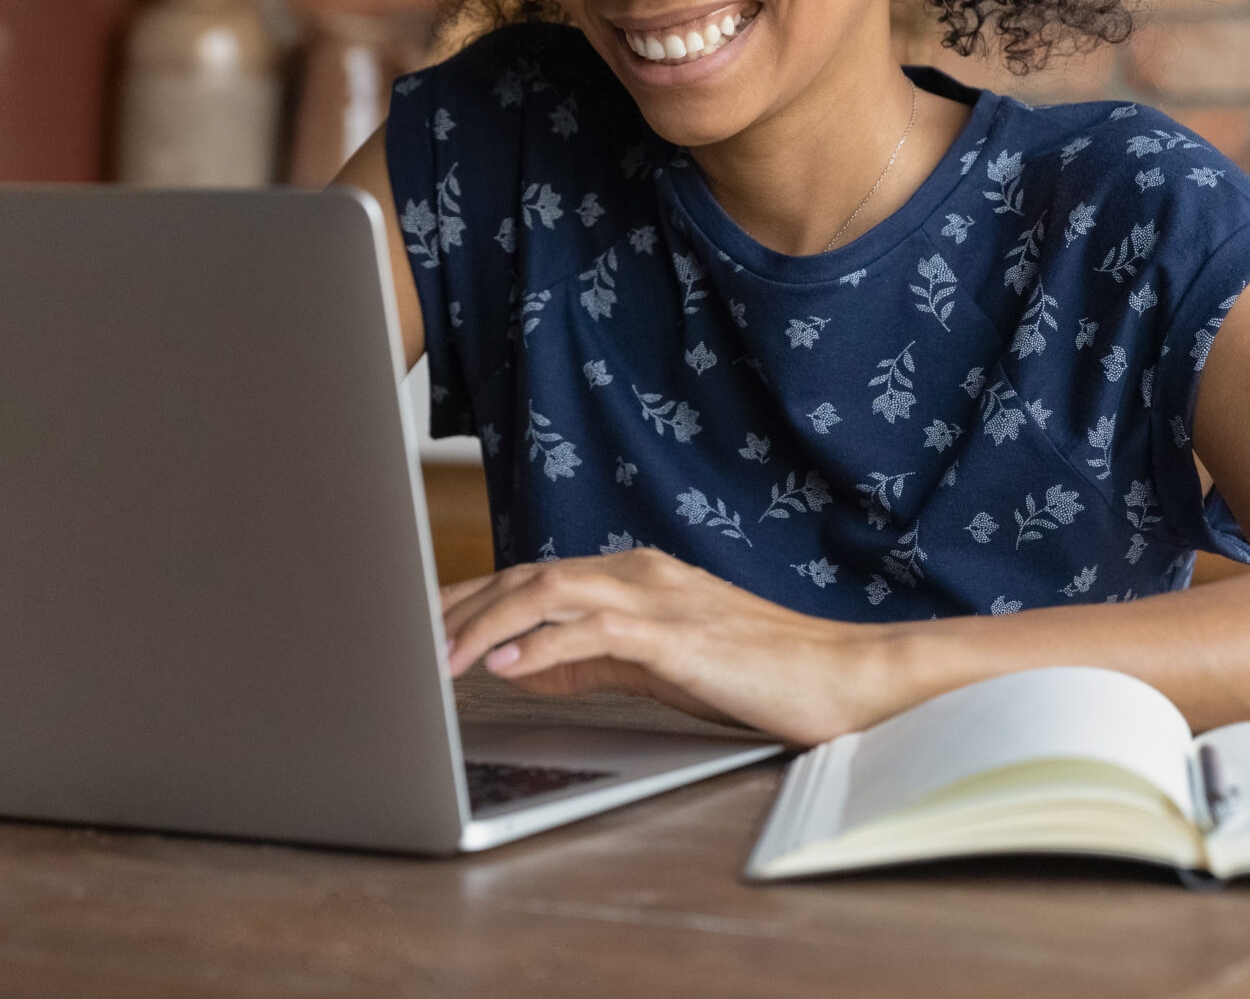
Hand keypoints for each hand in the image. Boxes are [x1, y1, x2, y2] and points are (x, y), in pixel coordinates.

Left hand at [440, 549, 901, 744]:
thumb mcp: (659, 665)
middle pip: (526, 577)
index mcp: (635, 576)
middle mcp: (639, 573)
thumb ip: (590, 659)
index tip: (420, 621)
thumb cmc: (761, 674)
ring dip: (486, 624)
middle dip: (459, 607)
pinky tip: (506, 666)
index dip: (470, 597)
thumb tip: (518, 663)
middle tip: (404, 638)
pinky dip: (545, 644)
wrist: (845, 677)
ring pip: (548, 593)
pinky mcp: (678, 634)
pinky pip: (596, 631)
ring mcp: (659, 597)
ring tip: (439, 658)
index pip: (532, 578)